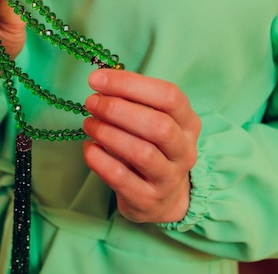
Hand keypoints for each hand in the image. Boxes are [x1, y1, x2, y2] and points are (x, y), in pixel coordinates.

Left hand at [82, 69, 200, 223]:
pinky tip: (89, 147)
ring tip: (88, 124)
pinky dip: (99, 159)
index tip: (97, 79)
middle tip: (91, 102)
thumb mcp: (152, 121)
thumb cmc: (151, 147)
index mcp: (189, 123)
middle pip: (159, 126)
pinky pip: (120, 177)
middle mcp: (184, 151)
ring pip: (141, 153)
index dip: (130, 83)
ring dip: (107, 133)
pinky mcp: (147, 199)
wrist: (163, 198)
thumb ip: (132, 101)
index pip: (169, 96)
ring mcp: (168, 178)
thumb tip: (100, 81)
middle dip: (118, 109)